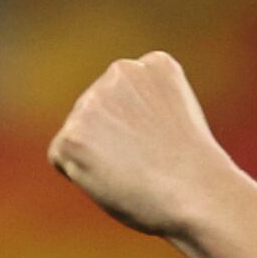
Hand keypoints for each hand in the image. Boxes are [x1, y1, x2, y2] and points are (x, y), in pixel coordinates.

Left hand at [48, 52, 251, 239]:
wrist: (196, 193)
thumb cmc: (193, 171)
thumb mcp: (175, 119)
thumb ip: (141, 108)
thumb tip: (105, 127)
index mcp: (154, 64)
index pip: (124, 97)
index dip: (140, 130)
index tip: (165, 144)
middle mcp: (120, 71)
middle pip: (97, 113)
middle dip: (113, 140)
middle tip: (148, 162)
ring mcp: (93, 101)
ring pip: (78, 134)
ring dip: (96, 156)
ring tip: (134, 169)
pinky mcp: (73, 134)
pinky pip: (60, 157)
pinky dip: (78, 174)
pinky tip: (112, 177)